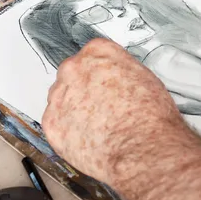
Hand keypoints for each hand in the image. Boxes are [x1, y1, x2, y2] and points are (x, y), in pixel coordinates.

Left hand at [42, 39, 185, 189]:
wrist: (140, 147)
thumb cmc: (149, 116)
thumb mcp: (144, 77)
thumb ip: (120, 71)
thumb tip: (117, 80)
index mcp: (98, 52)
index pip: (91, 54)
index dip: (99, 73)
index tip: (104, 83)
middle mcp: (75, 68)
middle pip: (72, 74)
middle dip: (83, 89)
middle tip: (100, 107)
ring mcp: (60, 95)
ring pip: (60, 98)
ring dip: (73, 109)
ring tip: (95, 126)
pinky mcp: (51, 122)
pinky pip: (54, 123)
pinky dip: (67, 131)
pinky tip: (86, 137)